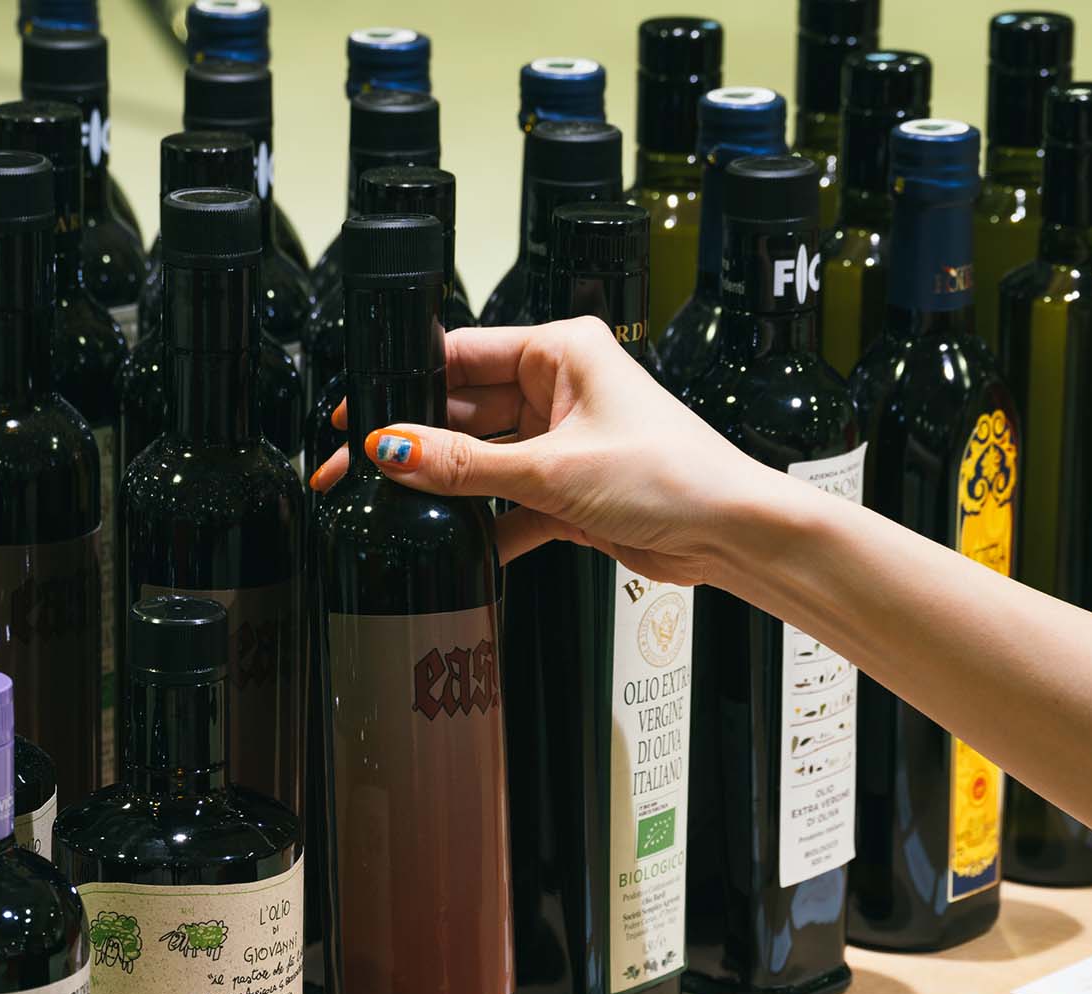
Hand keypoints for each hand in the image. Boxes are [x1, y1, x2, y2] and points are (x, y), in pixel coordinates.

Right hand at [309, 318, 774, 588]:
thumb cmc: (675, 474)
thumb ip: (466, 465)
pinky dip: (487, 525)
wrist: (730, 533)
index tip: (362, 413)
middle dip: (418, 444)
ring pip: (484, 460)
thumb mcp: (554, 469)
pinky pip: (509, 504)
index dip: (406, 385)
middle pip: (464, 410)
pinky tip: (459, 544)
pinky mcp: (570, 492)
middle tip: (363, 470)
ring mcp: (564, 442)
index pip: (461, 355)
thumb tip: (395, 450)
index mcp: (561, 351)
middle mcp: (561, 389)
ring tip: (405, 508)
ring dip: (452, 488)